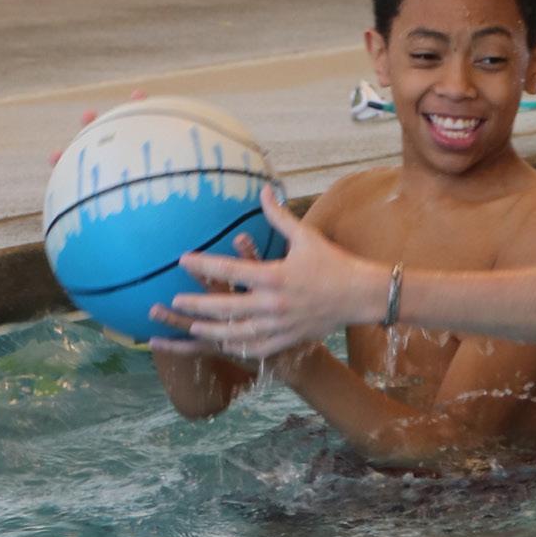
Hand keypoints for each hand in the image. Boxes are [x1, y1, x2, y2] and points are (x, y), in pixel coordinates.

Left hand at [163, 189, 385, 355]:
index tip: (183, 260)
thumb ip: (279, 216)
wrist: (360, 295)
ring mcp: (280, 325)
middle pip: (227, 307)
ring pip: (238, 333)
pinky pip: (258, 348)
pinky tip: (224, 344)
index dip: (204, 264)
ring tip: (192, 327)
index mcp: (275, 276)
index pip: (230, 270)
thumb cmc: (333, 262)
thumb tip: (264, 188)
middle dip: (198, 305)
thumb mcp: (305, 236)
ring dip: (212, 330)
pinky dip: (238, 347)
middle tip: (175, 301)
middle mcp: (274, 304)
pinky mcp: (288, 338)